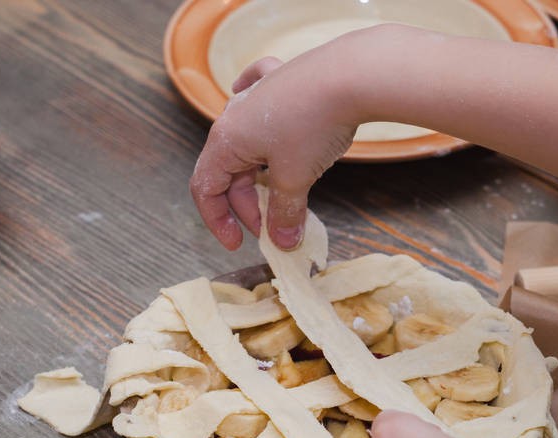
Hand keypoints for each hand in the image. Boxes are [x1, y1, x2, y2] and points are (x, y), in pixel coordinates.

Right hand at [189, 44, 359, 250]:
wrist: (351, 75)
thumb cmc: (315, 123)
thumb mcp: (297, 177)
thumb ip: (285, 212)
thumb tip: (282, 241)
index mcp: (226, 140)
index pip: (206, 188)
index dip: (218, 221)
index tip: (238, 243)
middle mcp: (234, 115)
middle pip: (229, 170)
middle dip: (249, 204)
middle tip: (275, 227)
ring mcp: (257, 95)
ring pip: (248, 144)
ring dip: (261, 174)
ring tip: (286, 195)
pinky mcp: (280, 82)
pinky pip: (258, 98)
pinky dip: (258, 114)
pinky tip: (245, 96)